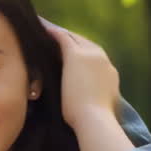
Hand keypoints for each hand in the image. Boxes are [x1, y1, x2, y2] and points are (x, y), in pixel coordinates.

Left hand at [42, 22, 133, 150]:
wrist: (95, 119)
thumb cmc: (92, 121)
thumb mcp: (95, 106)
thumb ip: (91, 99)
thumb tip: (83, 104)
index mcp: (109, 73)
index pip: (92, 56)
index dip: (80, 51)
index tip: (67, 50)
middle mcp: (103, 60)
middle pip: (84, 43)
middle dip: (70, 39)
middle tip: (54, 35)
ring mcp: (92, 55)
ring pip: (74, 38)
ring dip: (60, 33)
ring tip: (45, 29)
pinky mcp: (77, 56)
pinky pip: (63, 38)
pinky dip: (52, 33)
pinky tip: (41, 29)